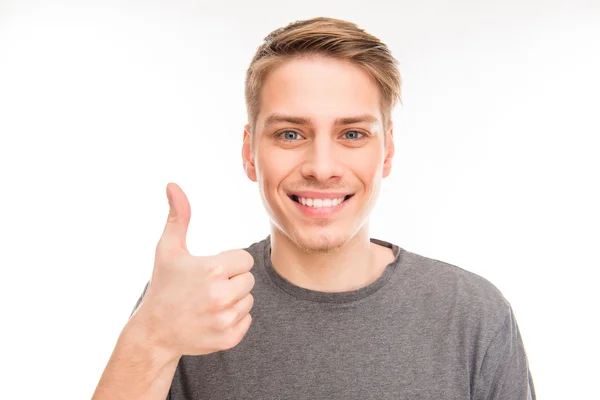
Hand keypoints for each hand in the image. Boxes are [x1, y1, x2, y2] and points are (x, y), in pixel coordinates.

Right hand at [130, 182, 254, 358]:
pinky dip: (233, 320)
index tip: (210, 271)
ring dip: (233, 300)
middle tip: (207, 288)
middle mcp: (222, 295)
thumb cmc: (164, 285)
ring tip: (208, 303)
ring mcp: (225, 319)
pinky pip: (247, 320)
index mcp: (213, 269)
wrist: (154, 332)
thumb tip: (172, 184)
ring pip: (248, 300)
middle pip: (249, 279)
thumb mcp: (168, 249)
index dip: (229, 263)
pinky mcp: (229, 338)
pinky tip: (211, 318)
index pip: (245, 260)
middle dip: (232, 281)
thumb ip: (178, 216)